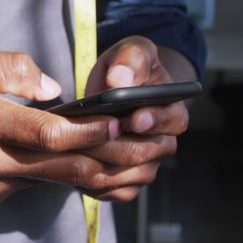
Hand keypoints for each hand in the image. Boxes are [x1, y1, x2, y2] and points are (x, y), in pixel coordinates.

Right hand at [0, 46, 163, 204]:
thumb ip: (13, 68)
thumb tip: (55, 88)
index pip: (47, 135)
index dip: (87, 133)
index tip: (116, 122)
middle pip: (62, 168)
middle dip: (109, 159)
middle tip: (146, 148)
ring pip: (55, 181)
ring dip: (95, 170)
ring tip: (133, 157)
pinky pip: (37, 185)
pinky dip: (66, 174)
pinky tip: (94, 164)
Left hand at [77, 36, 190, 201]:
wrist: (116, 90)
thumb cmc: (127, 69)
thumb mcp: (132, 51)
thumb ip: (130, 60)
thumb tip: (120, 80)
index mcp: (173, 111)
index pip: (172, 121)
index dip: (153, 121)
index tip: (132, 117)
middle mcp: (163, 144)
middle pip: (143, 152)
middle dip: (113, 143)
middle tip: (85, 133)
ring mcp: (145, 167)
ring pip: (124, 175)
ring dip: (97, 162)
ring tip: (71, 146)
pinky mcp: (125, 184)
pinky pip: (110, 191)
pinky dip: (89, 181)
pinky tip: (70, 164)